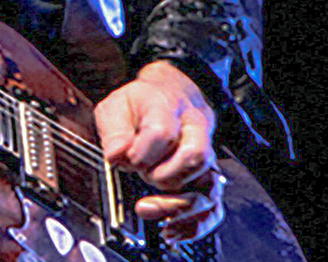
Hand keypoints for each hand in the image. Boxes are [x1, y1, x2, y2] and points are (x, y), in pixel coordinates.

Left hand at [92, 60, 224, 244]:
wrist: (171, 96)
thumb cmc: (142, 106)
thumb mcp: (118, 106)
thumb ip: (114, 130)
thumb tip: (116, 154)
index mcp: (168, 108)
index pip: (162, 132)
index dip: (140, 153)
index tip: (125, 159)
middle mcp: (194, 131)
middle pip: (196, 156)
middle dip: (164, 175)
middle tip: (143, 175)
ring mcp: (206, 156)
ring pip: (209, 186)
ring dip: (177, 205)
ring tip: (148, 209)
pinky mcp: (208, 178)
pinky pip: (213, 208)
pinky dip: (194, 225)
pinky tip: (171, 231)